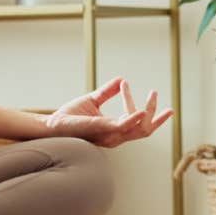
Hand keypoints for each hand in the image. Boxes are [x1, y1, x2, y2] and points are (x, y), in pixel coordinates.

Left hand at [45, 77, 173, 147]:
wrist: (52, 123)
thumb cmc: (70, 116)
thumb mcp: (93, 100)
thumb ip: (107, 92)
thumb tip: (121, 79)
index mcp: (114, 130)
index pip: (137, 122)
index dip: (142, 105)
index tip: (135, 86)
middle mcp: (115, 136)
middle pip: (145, 130)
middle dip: (158, 117)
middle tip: (163, 100)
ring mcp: (109, 135)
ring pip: (139, 129)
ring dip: (148, 111)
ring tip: (153, 96)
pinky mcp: (101, 129)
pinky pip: (121, 127)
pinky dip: (133, 119)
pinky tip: (142, 111)